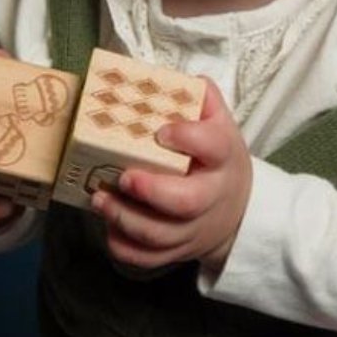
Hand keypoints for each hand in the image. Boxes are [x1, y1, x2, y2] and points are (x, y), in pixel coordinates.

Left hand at [88, 78, 251, 273]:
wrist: (238, 211)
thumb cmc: (218, 162)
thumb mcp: (222, 126)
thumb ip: (203, 100)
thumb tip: (182, 78)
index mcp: (223, 159)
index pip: (215, 146)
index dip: (189, 138)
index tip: (162, 131)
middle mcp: (211, 197)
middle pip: (186, 202)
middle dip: (151, 192)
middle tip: (123, 177)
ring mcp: (194, 229)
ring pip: (160, 235)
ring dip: (125, 219)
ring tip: (99, 199)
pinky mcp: (178, 251)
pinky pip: (149, 258)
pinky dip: (124, 247)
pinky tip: (107, 227)